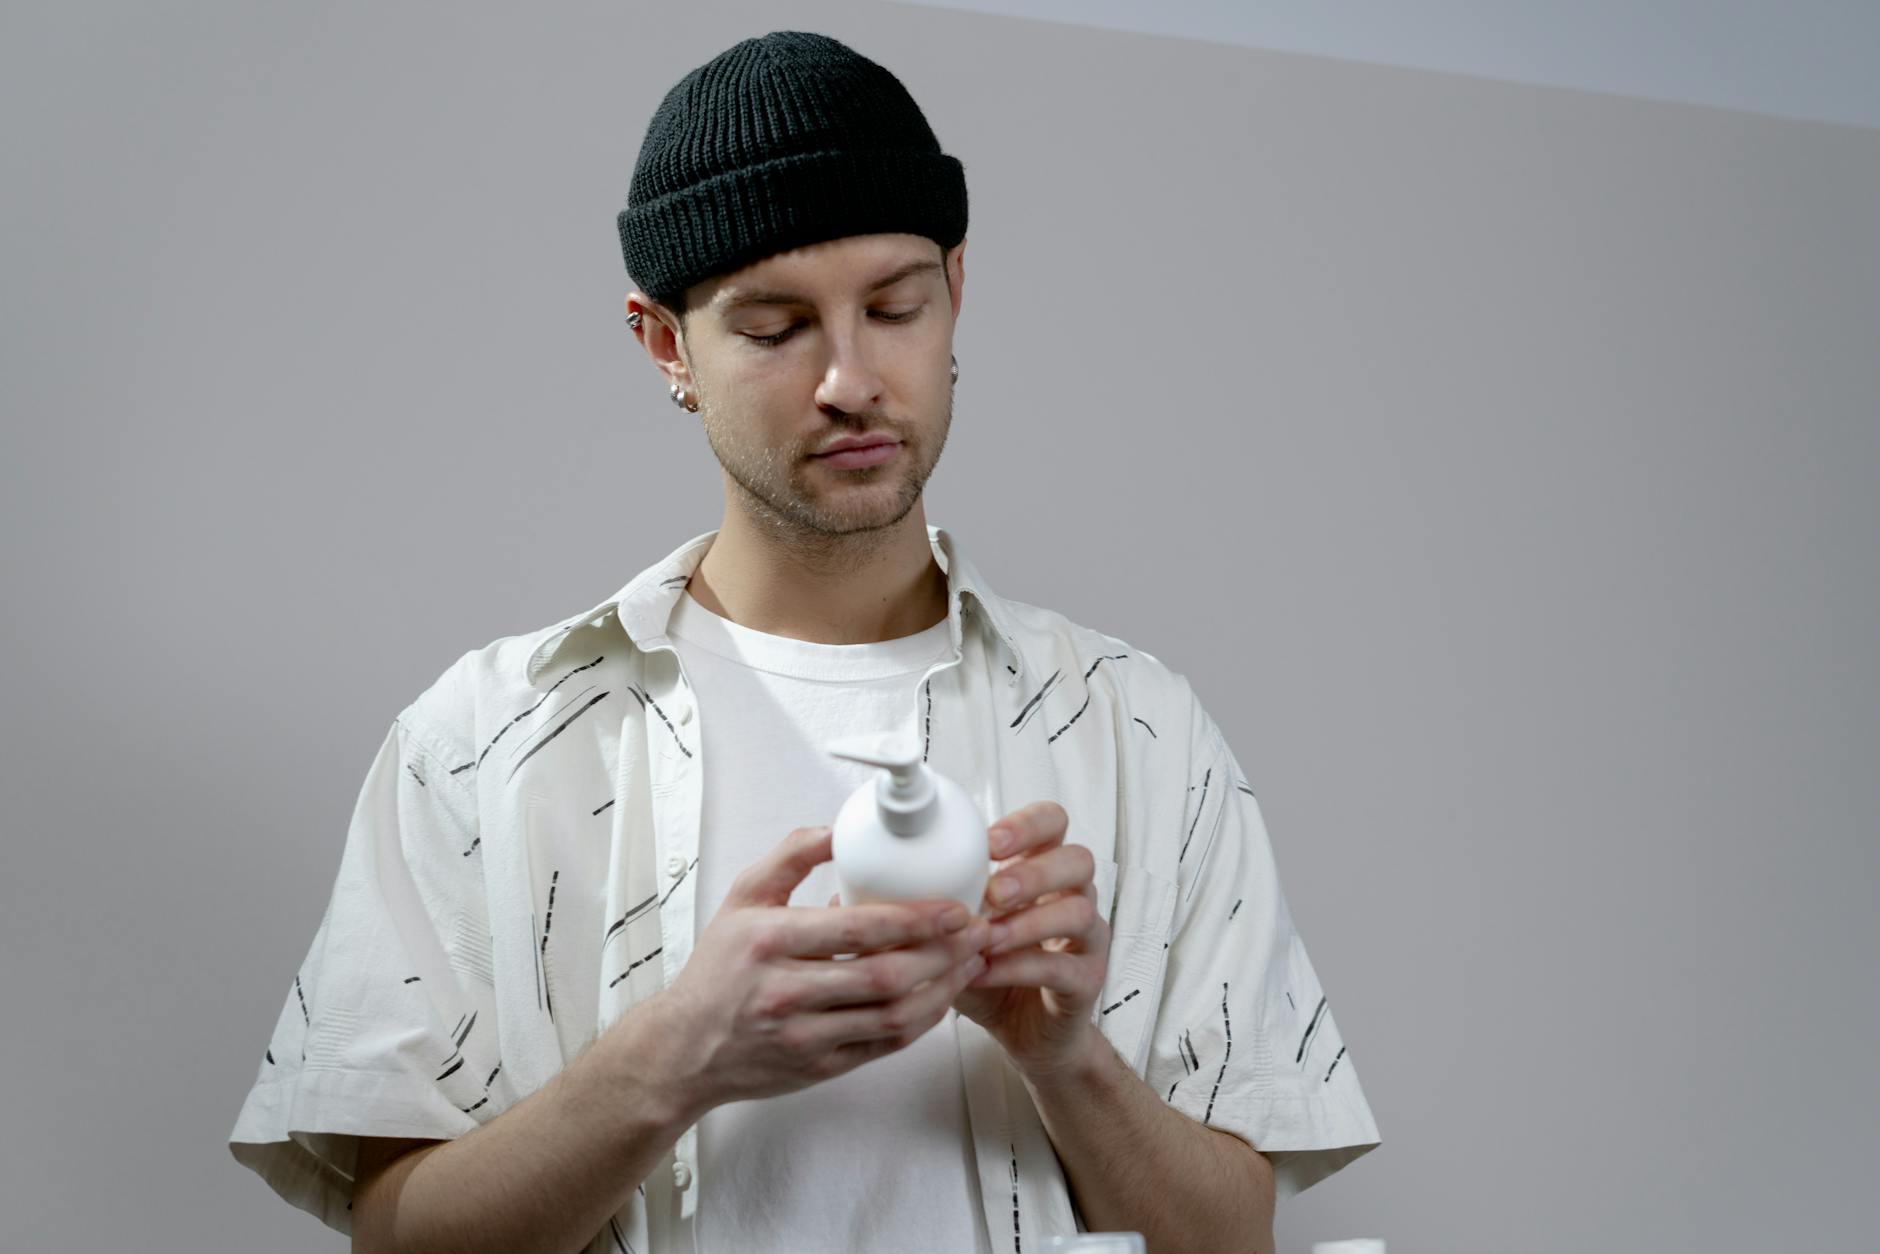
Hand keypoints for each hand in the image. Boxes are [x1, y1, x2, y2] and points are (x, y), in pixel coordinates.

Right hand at [653, 825, 992, 1113]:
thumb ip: (790, 856)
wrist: (684, 1049)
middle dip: (944, 952)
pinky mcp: (820, 1067)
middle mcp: (786, 991)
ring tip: (971, 961)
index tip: (953, 905)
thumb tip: (839, 828)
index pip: (857, 928)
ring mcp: (805, 1035)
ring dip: (943, 988)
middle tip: (979, 930)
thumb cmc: (717, 971)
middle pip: (885, 975)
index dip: (915, 918)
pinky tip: (942, 996)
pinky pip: (885, 1044)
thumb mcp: (741, 898)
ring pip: (893, 1015)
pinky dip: (922, 1020)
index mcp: (769, 941)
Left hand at [950, 801, 1108, 1080]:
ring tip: (987, 936)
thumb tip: (854, 893)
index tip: (988, 841)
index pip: (1052, 823)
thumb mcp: (954, 932)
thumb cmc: (991, 970)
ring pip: (1078, 911)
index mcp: (1042, 868)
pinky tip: (988, 971)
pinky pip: (1065, 965)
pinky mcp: (1088, 977)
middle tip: (994, 890)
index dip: (1027, 825)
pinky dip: (1022, 966)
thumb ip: (926, 906)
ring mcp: (1086, 936)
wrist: (1023, 1031)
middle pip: (1077, 859)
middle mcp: (1072, 894)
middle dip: (1033, 871)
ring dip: (1028, 921)